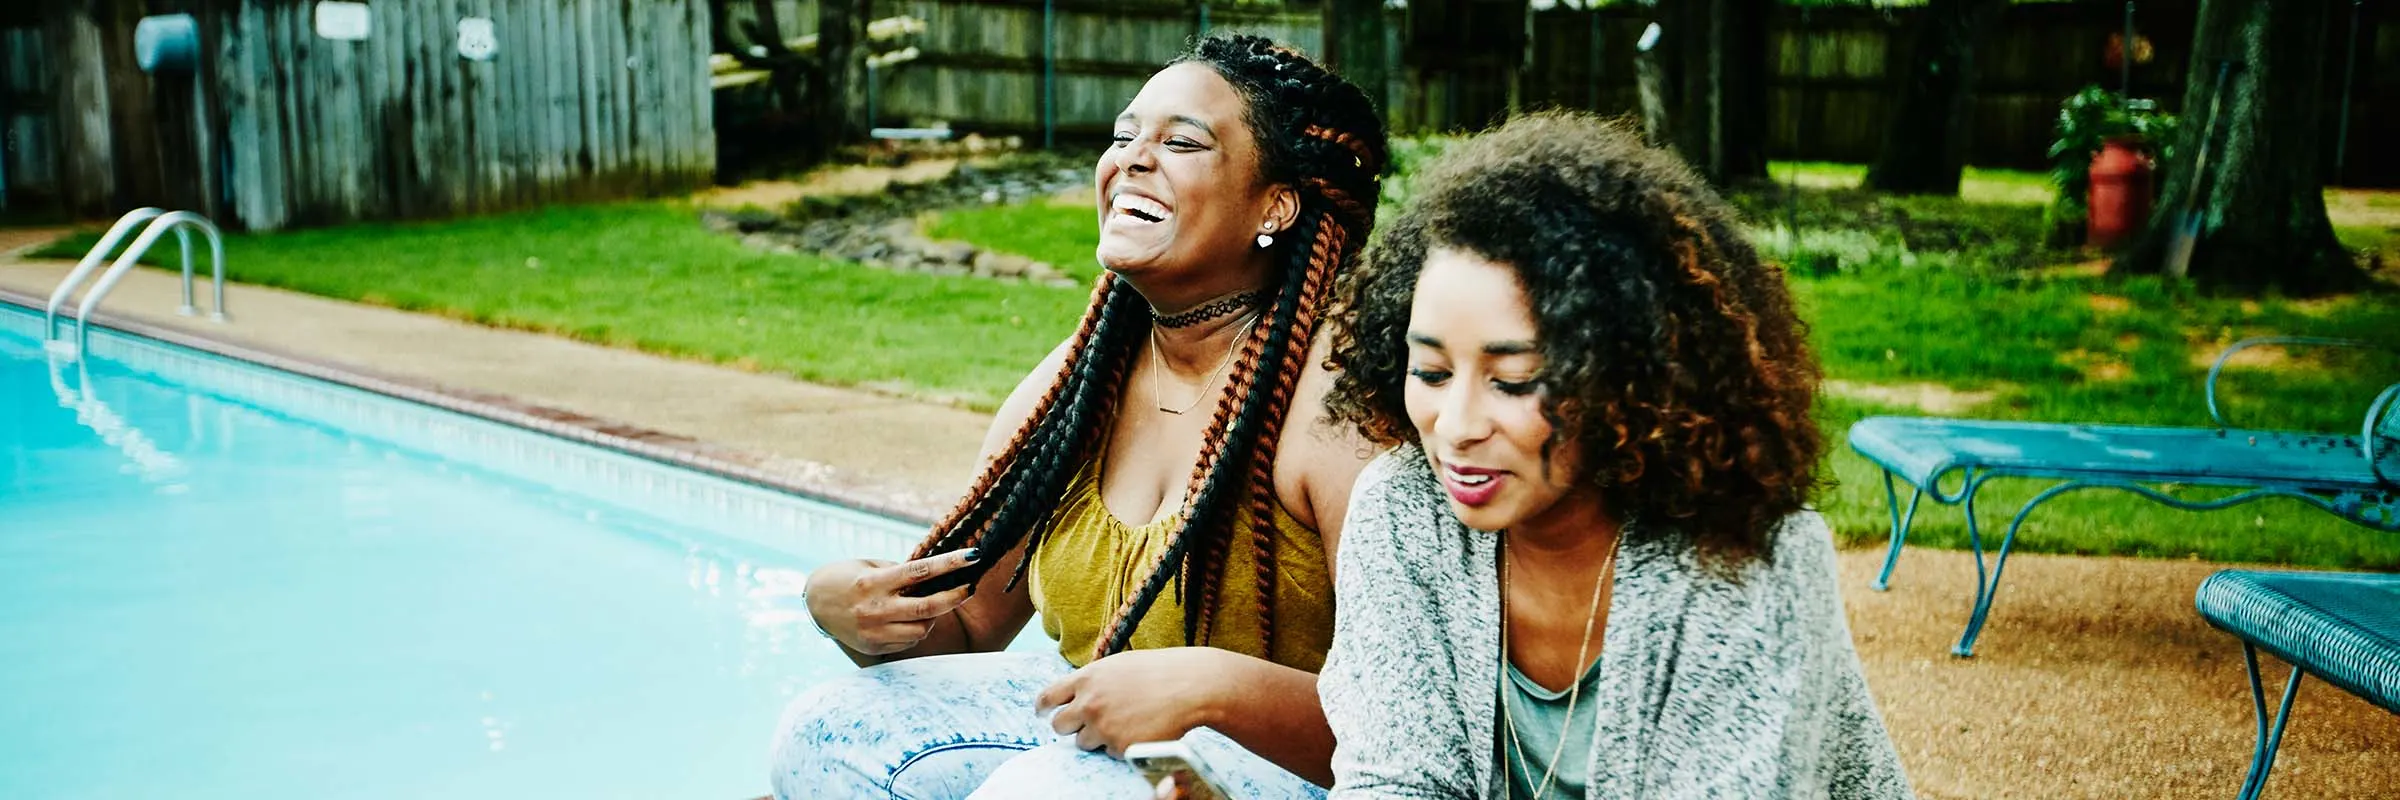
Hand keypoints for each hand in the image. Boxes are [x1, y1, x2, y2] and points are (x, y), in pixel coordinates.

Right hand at [803, 550, 977, 655]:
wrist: (815, 603)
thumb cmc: (849, 577)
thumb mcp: (872, 567)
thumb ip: (902, 573)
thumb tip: (939, 575)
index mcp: (875, 582)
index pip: (921, 571)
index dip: (951, 564)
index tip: (974, 556)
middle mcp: (875, 609)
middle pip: (928, 607)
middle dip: (955, 597)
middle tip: (969, 588)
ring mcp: (874, 631)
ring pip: (921, 629)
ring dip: (932, 616)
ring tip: (926, 605)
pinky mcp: (874, 647)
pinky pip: (908, 641)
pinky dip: (914, 630)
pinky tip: (905, 619)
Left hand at [1036, 647, 1227, 757]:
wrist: (1191, 685)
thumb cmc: (1158, 672)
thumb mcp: (1118, 665)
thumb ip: (1092, 680)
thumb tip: (1073, 696)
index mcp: (1086, 679)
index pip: (1048, 697)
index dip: (1043, 709)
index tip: (1044, 713)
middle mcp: (1089, 703)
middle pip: (1060, 725)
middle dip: (1070, 727)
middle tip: (1085, 724)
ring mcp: (1104, 727)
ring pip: (1084, 743)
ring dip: (1098, 737)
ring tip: (1125, 722)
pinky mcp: (1120, 747)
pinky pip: (1110, 753)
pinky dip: (1122, 746)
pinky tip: (1141, 729)